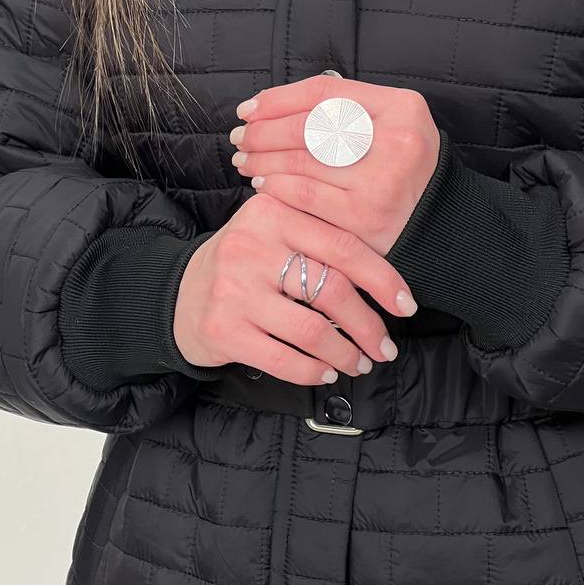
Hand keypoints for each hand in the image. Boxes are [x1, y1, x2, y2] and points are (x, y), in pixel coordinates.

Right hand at [173, 189, 417, 384]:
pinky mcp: (223, 329)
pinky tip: (327, 372)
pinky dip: (314, 371)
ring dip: (346, 354)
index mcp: (274, 211)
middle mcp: (251, 245)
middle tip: (384, 347)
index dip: (383, 279)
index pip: (344, 246)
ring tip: (360, 363)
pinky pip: (284, 359)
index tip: (406, 305)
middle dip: (368, 326)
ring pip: (312, 329)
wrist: (178, 295)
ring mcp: (234, 288)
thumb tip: (387, 283)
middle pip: (332, 290)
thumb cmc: (245, 266)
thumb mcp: (275, 234)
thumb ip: (320, 241)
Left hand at [227, 76, 440, 254]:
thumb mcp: (391, 125)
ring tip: (247, 161)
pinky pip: (306, 196)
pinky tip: (264, 185)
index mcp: (402, 108)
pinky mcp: (366, 218)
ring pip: (302, 162)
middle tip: (241, 138)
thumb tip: (271, 108)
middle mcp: (396, 141)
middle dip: (264, 132)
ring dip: (264, 161)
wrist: (439, 223)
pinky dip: (277, 188)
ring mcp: (382, 182)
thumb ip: (345, 111)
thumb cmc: (402, 170)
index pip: (324, 94)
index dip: (278, 99)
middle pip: (309, 127)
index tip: (250, 109)